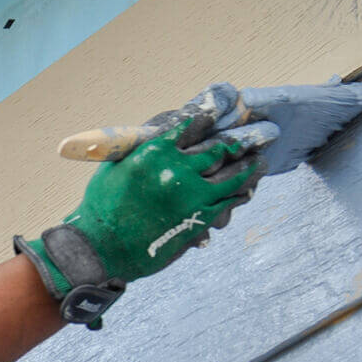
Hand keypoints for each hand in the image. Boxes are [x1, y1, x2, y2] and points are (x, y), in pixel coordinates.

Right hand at [16, 112, 261, 325]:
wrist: (101, 247)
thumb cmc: (103, 206)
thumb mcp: (117, 166)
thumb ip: (144, 149)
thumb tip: (167, 137)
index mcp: (155, 152)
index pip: (192, 125)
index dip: (210, 118)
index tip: (219, 114)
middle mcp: (177, 171)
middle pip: (220, 149)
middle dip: (240, 141)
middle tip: (256, 135)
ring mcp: (192, 196)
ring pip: (233, 176)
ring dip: (250, 167)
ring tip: (260, 161)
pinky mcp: (199, 219)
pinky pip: (228, 203)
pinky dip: (239, 194)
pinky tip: (245, 190)